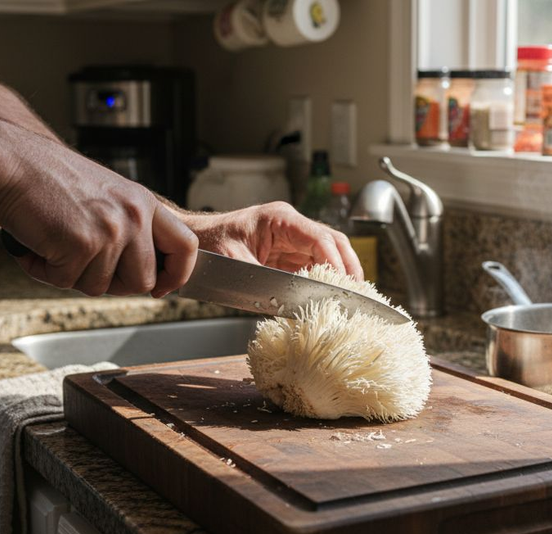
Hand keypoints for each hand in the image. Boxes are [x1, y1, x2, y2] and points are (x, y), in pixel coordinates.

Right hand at [0, 128, 197, 297]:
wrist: (8, 162)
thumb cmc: (48, 179)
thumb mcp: (107, 195)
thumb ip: (129, 227)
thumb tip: (144, 273)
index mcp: (144, 202)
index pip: (185, 246)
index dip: (177, 275)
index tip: (162, 288)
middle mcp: (134, 216)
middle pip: (143, 281)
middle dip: (112, 283)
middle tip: (83, 264)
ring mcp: (110, 231)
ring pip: (102, 287)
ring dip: (72, 275)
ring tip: (54, 243)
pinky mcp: (81, 244)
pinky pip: (67, 282)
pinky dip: (45, 271)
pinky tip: (37, 245)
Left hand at [184, 202, 363, 280]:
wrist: (193, 244)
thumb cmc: (209, 246)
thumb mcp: (235, 264)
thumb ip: (266, 279)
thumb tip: (294, 297)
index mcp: (280, 219)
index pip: (320, 237)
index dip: (336, 261)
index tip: (344, 284)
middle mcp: (291, 226)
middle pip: (333, 242)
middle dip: (348, 267)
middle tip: (358, 293)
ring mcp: (291, 240)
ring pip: (329, 254)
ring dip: (340, 274)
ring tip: (350, 297)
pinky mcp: (288, 255)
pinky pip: (314, 266)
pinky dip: (325, 281)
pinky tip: (330, 297)